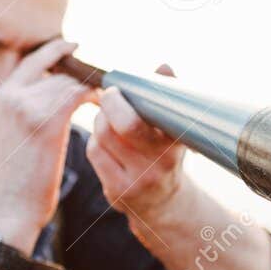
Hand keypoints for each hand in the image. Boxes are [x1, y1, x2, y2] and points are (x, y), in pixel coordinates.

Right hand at [0, 39, 97, 250]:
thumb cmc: (15, 182)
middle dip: (82, 74)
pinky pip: (78, 95)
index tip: (75, 48)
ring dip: (93, 88)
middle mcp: (11, 95)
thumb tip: (54, 103)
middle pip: (57, 69)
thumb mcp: (12, 138)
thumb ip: (26, 113)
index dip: (56, 52)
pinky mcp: (46, 120)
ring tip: (109, 98)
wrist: (8, 210)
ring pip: (70, 82)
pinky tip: (103, 108)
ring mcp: (27, 105)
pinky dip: (95, 98)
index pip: (32, 61)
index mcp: (0, 97)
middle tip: (105, 80)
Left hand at [87, 64, 185, 220]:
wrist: (163, 202)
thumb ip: (167, 97)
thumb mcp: (173, 129)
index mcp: (175, 143)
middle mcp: (159, 164)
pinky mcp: (117, 191)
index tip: (119, 89)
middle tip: (109, 95)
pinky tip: (105, 140)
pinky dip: (95, 140)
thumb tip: (163, 67)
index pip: (149, 117)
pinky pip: (95, 153)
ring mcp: (137, 180)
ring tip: (109, 118)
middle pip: (123, 126)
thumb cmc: (165, 153)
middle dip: (110, 104)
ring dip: (101, 121)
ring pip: (103, 137)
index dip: (125, 100)